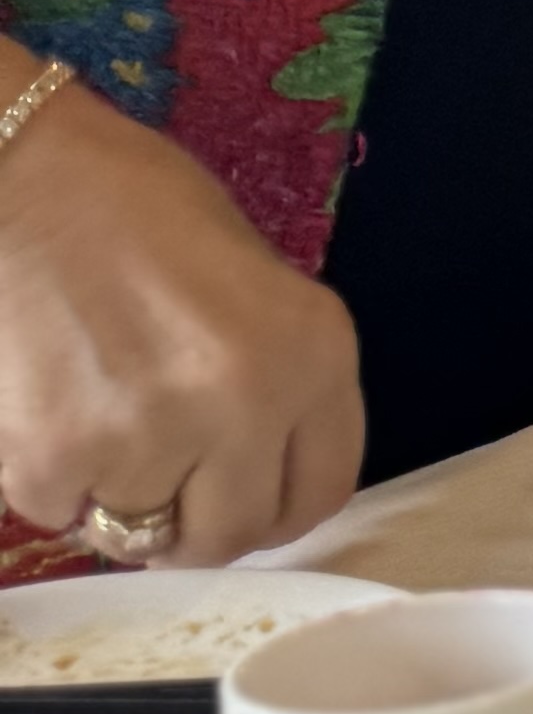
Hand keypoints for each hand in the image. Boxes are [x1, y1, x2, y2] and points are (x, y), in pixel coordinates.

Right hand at [0, 61, 365, 560]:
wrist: (19, 177)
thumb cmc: (136, 207)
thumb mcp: (256, 281)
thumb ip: (277, 377)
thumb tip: (260, 471)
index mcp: (313, 351)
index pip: (321, 492)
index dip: (278, 508)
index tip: (245, 497)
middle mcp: (244, 402)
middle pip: (230, 535)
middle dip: (195, 521)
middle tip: (164, 480)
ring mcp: (148, 437)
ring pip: (140, 536)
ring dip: (119, 497)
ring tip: (100, 419)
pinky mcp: (52, 459)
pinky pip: (62, 513)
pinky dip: (55, 481)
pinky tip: (52, 406)